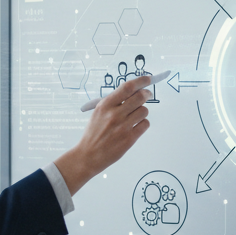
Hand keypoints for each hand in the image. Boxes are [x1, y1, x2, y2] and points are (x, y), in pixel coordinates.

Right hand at [53, 75, 152, 194]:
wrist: (88, 155)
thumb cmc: (94, 133)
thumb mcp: (98, 112)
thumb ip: (114, 102)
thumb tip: (133, 91)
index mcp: (105, 105)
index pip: (127, 87)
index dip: (141, 81)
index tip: (147, 79)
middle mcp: (114, 114)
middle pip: (140, 97)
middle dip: (146, 94)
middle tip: (146, 94)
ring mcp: (123, 127)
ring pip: (144, 110)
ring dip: (142, 111)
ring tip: (135, 116)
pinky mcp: (129, 139)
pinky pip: (145, 124)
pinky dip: (142, 124)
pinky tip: (135, 126)